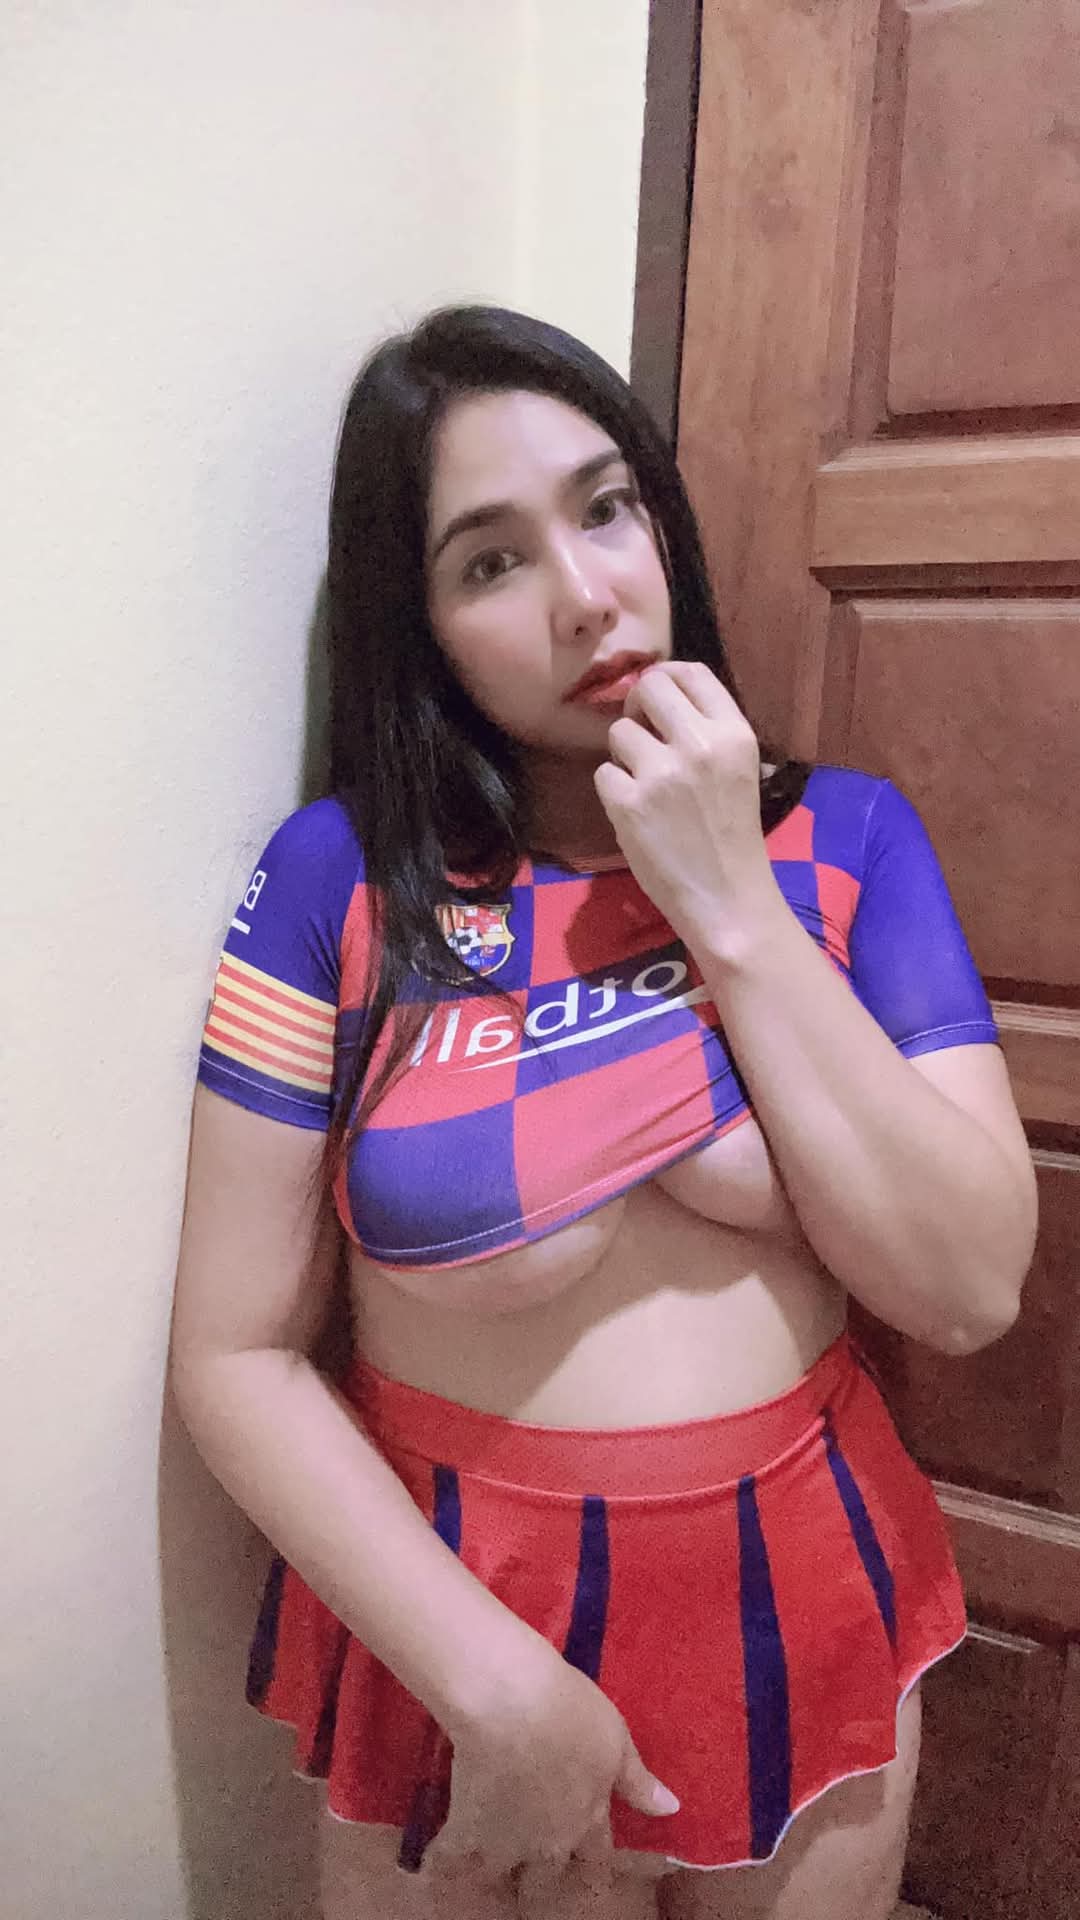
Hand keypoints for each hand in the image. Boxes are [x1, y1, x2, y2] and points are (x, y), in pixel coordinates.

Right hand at [417, 1643, 678, 1887]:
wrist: (512, 1703)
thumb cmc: (571, 1712)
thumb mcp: (616, 1739)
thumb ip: (636, 1779)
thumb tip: (671, 1809)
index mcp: (587, 1819)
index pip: (595, 1858)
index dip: (590, 1866)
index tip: (584, 1870)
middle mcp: (549, 1841)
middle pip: (546, 1876)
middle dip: (541, 1876)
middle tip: (531, 1865)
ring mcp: (506, 1840)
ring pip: (500, 1874)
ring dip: (494, 1872)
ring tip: (484, 1866)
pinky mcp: (465, 1829)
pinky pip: (450, 1858)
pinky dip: (443, 1862)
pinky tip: (435, 1862)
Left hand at [594, 659, 780, 951]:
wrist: (727, 898)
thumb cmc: (732, 835)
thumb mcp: (739, 769)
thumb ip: (707, 730)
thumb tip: (659, 692)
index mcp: (735, 734)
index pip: (692, 672)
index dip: (667, 677)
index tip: (658, 699)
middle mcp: (699, 745)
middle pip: (649, 687)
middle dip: (637, 706)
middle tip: (641, 732)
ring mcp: (661, 774)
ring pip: (619, 731)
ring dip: (625, 755)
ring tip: (646, 785)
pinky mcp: (629, 803)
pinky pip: (604, 773)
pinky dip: (614, 792)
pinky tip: (636, 813)